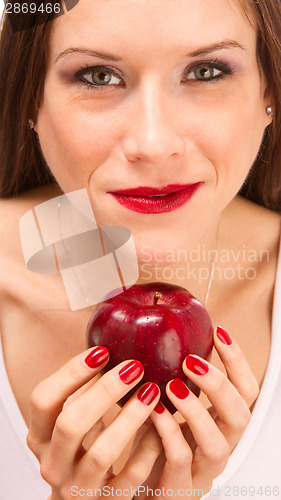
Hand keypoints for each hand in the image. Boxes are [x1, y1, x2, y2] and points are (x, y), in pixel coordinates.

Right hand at [26, 347, 162, 499]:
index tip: (102, 351)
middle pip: (70, 423)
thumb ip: (83, 390)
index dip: (70, 373)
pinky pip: (131, 477)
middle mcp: (53, 463)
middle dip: (105, 392)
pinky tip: (162, 424)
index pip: (43, 399)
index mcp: (40, 436)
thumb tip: (108, 345)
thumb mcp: (73, 419)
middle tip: (134, 367)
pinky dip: (149, 448)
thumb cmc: (82, 448)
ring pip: (102, 452)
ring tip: (152, 391)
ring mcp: (78, 487)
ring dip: (130, 417)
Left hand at [135, 326, 258, 498]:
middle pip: (240, 415)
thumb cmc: (154, 444)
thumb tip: (159, 336)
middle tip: (192, 361)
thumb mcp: (168, 408)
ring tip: (173, 385)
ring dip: (196, 410)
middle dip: (220, 384)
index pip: (245, 390)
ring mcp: (201, 470)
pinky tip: (154, 411)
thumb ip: (172, 380)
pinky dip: (169, 432)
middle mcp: (218, 446)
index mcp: (220, 424)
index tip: (218, 332)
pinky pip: (180, 460)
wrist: (137, 490)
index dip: (237, 361)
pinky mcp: (178, 488)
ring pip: (216, 443)